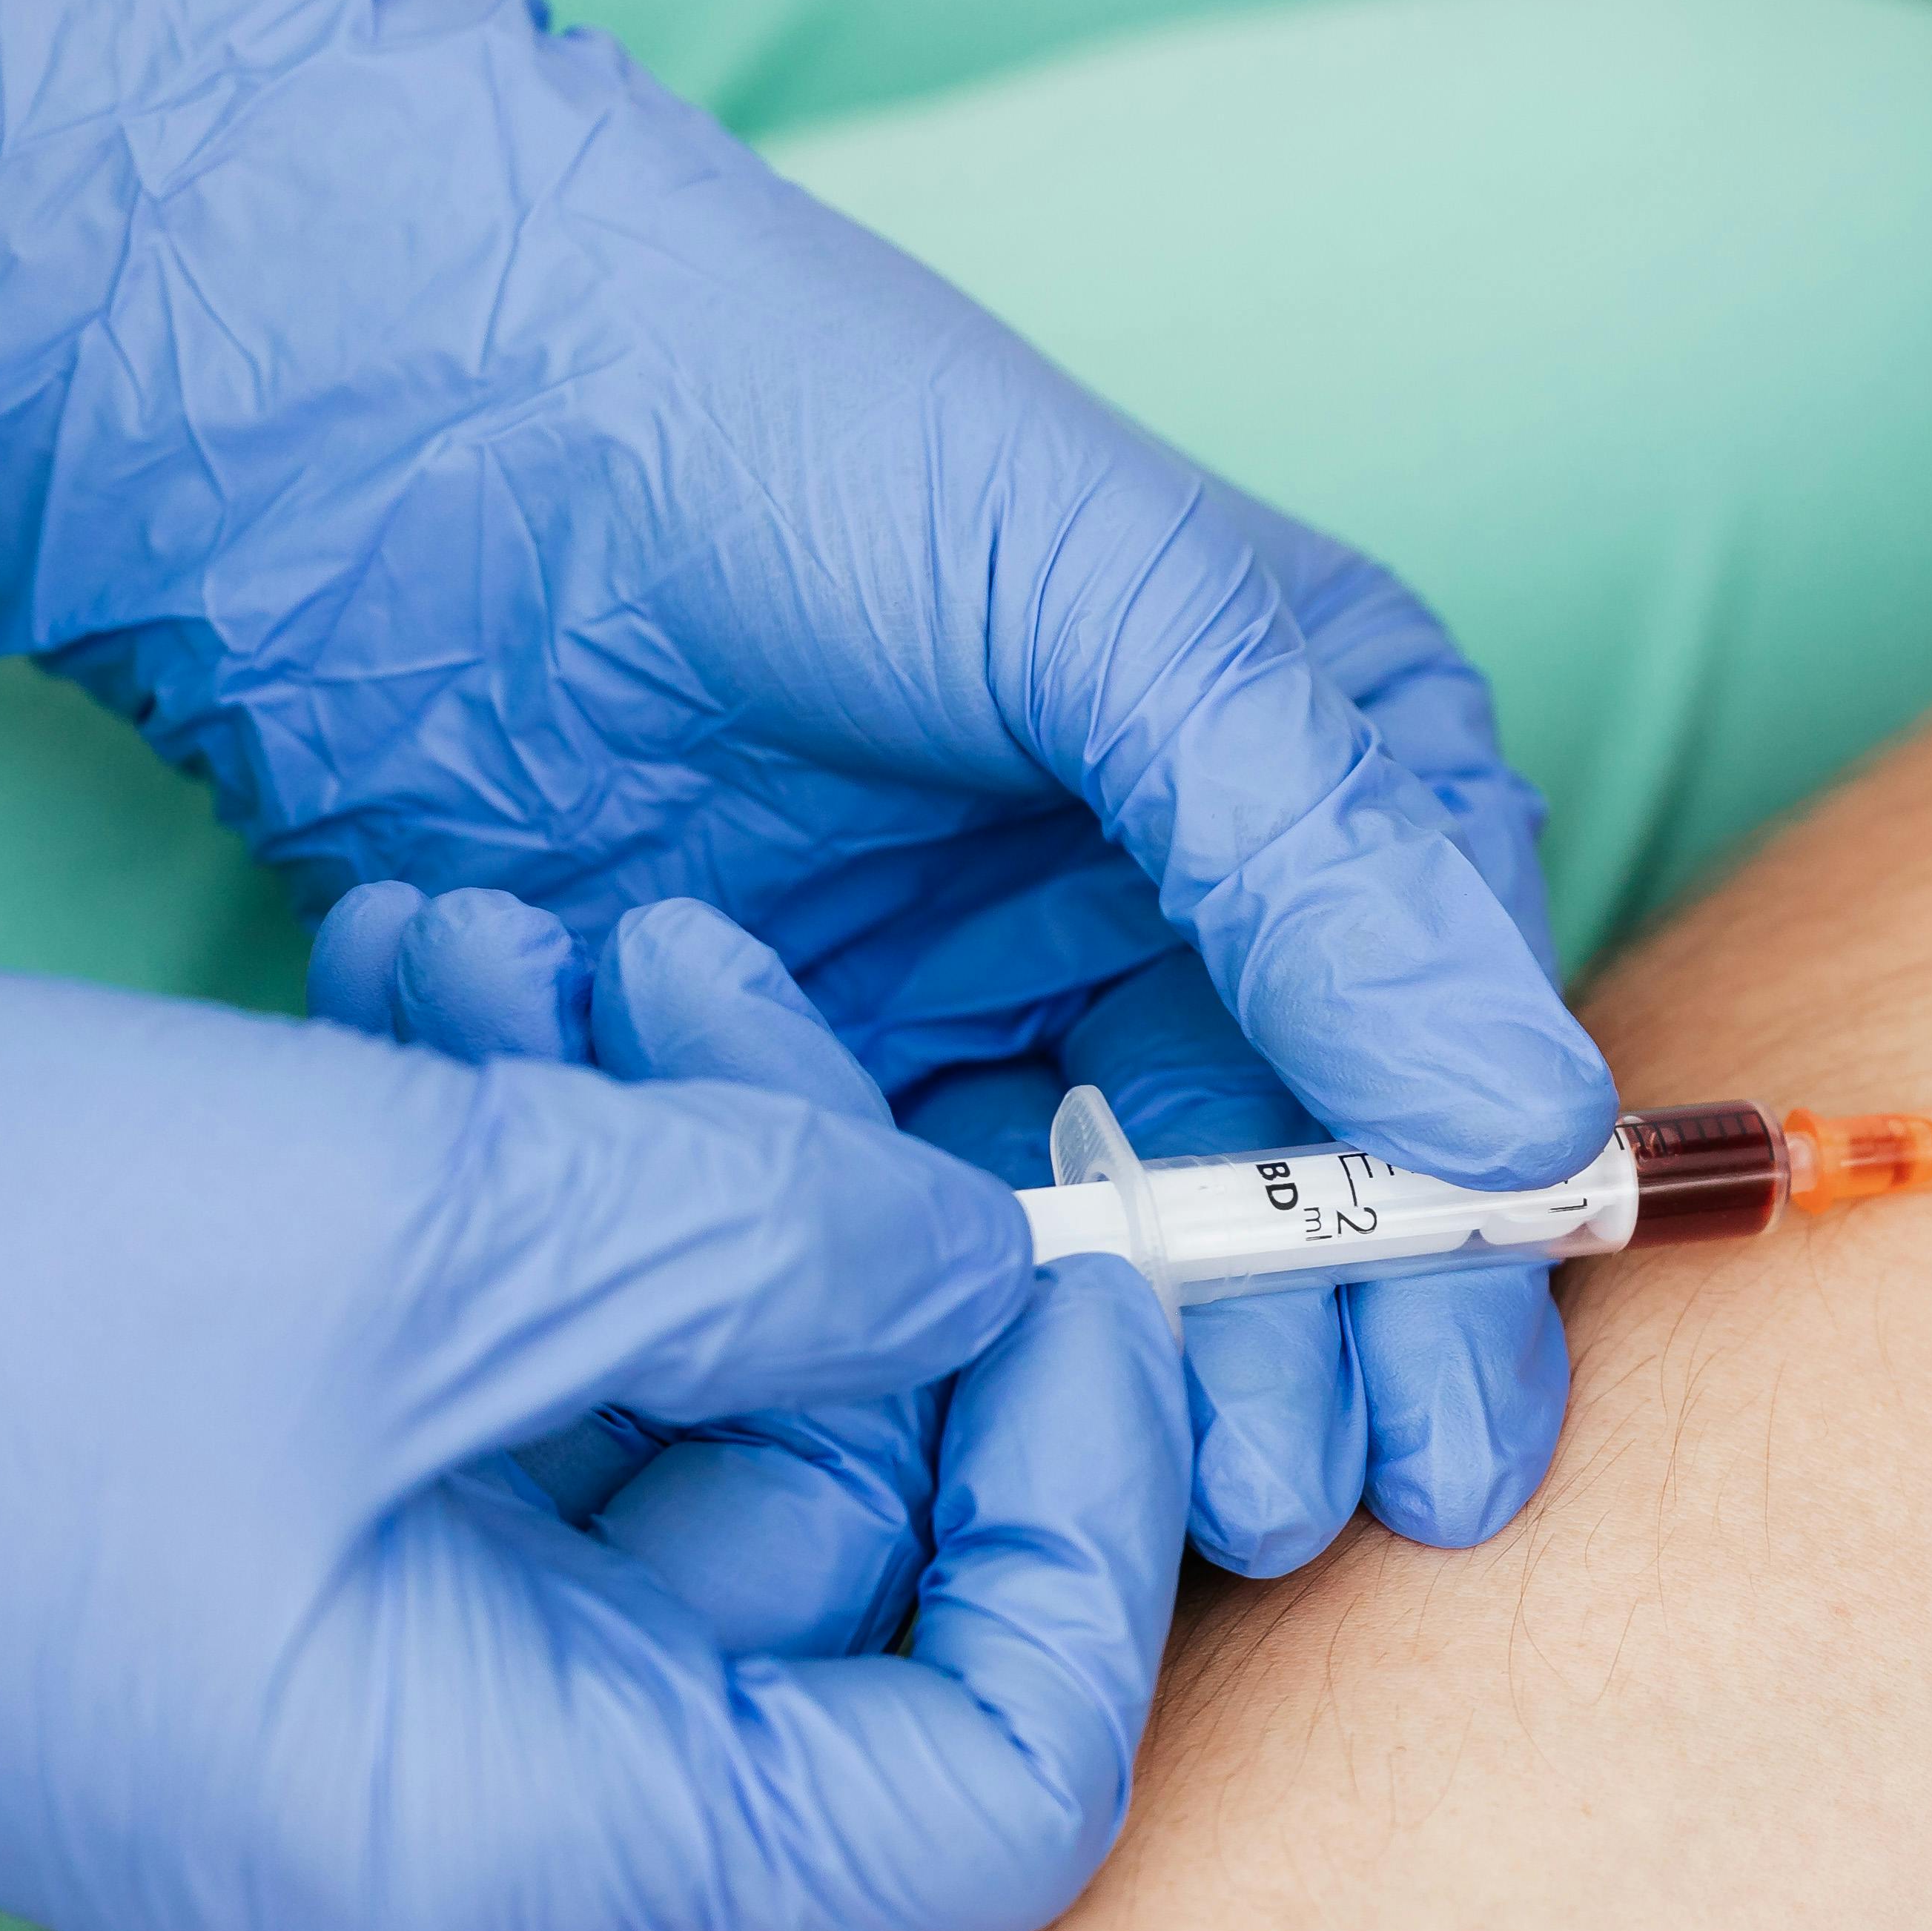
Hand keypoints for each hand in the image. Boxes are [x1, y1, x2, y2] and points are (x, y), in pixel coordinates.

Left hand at [0, 0, 1603, 1553]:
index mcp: (1313, 761)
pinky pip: (881, 1253)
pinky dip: (909, 1341)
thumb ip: (1317, 868)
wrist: (396, 405)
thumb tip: (1535, 1126)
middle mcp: (1170, 900)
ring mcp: (970, 1000)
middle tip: (1289, 1513)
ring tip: (1145, 1525)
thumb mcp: (1108, 608)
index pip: (1441, 1047)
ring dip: (1122, 1396)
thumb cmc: (781, 423)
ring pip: (1089, 1259)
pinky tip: (930, 1436)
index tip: (1453, 1440)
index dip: (1458, 1258)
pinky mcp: (783, 1080)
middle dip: (1303, 1363)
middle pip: (1283, 1191)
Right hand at [0, 960, 1187, 1930]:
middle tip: (720, 976)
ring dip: (660, 1167)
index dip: (1084, 1529)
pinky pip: (519, 1407)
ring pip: (677, 1438)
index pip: (985, 1792)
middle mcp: (467, 1822)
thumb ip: (773, 1246)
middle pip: (843, 1567)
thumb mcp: (419, 1227)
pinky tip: (451, 982)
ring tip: (550, 939)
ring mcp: (377, 1702)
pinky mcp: (299, 1570)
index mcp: (511, 1829)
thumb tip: (996, 1258)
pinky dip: (528, 1206)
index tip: (1083, 1264)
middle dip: (831, 1242)